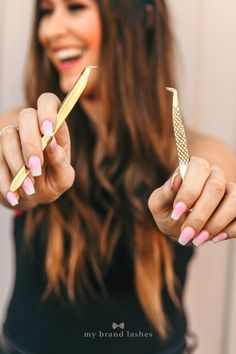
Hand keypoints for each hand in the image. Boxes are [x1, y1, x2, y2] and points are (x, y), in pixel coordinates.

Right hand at [0, 93, 74, 208]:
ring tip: (29, 188)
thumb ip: (62, 164)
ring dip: (17, 163)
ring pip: (7, 136)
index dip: (47, 112)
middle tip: (35, 167)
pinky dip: (5, 180)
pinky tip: (13, 196)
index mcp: (53, 129)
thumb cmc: (53, 181)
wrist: (32, 195)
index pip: (49, 103)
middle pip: (26, 115)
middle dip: (30, 142)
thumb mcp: (63, 179)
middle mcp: (32, 127)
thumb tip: (52, 146)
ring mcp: (12, 137)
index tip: (48, 132)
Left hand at [148, 156, 235, 245]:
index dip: (189, 191)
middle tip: (186, 233)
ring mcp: (230, 190)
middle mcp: (215, 175)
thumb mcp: (159, 205)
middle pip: (216, 187)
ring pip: (234, 201)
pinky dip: (229, 230)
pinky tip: (215, 238)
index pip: (197, 168)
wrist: (183, 227)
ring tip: (198, 240)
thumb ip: (164, 193)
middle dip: (200, 214)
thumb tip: (175, 180)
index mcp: (194, 167)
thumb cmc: (170, 211)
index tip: (177, 212)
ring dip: (215, 224)